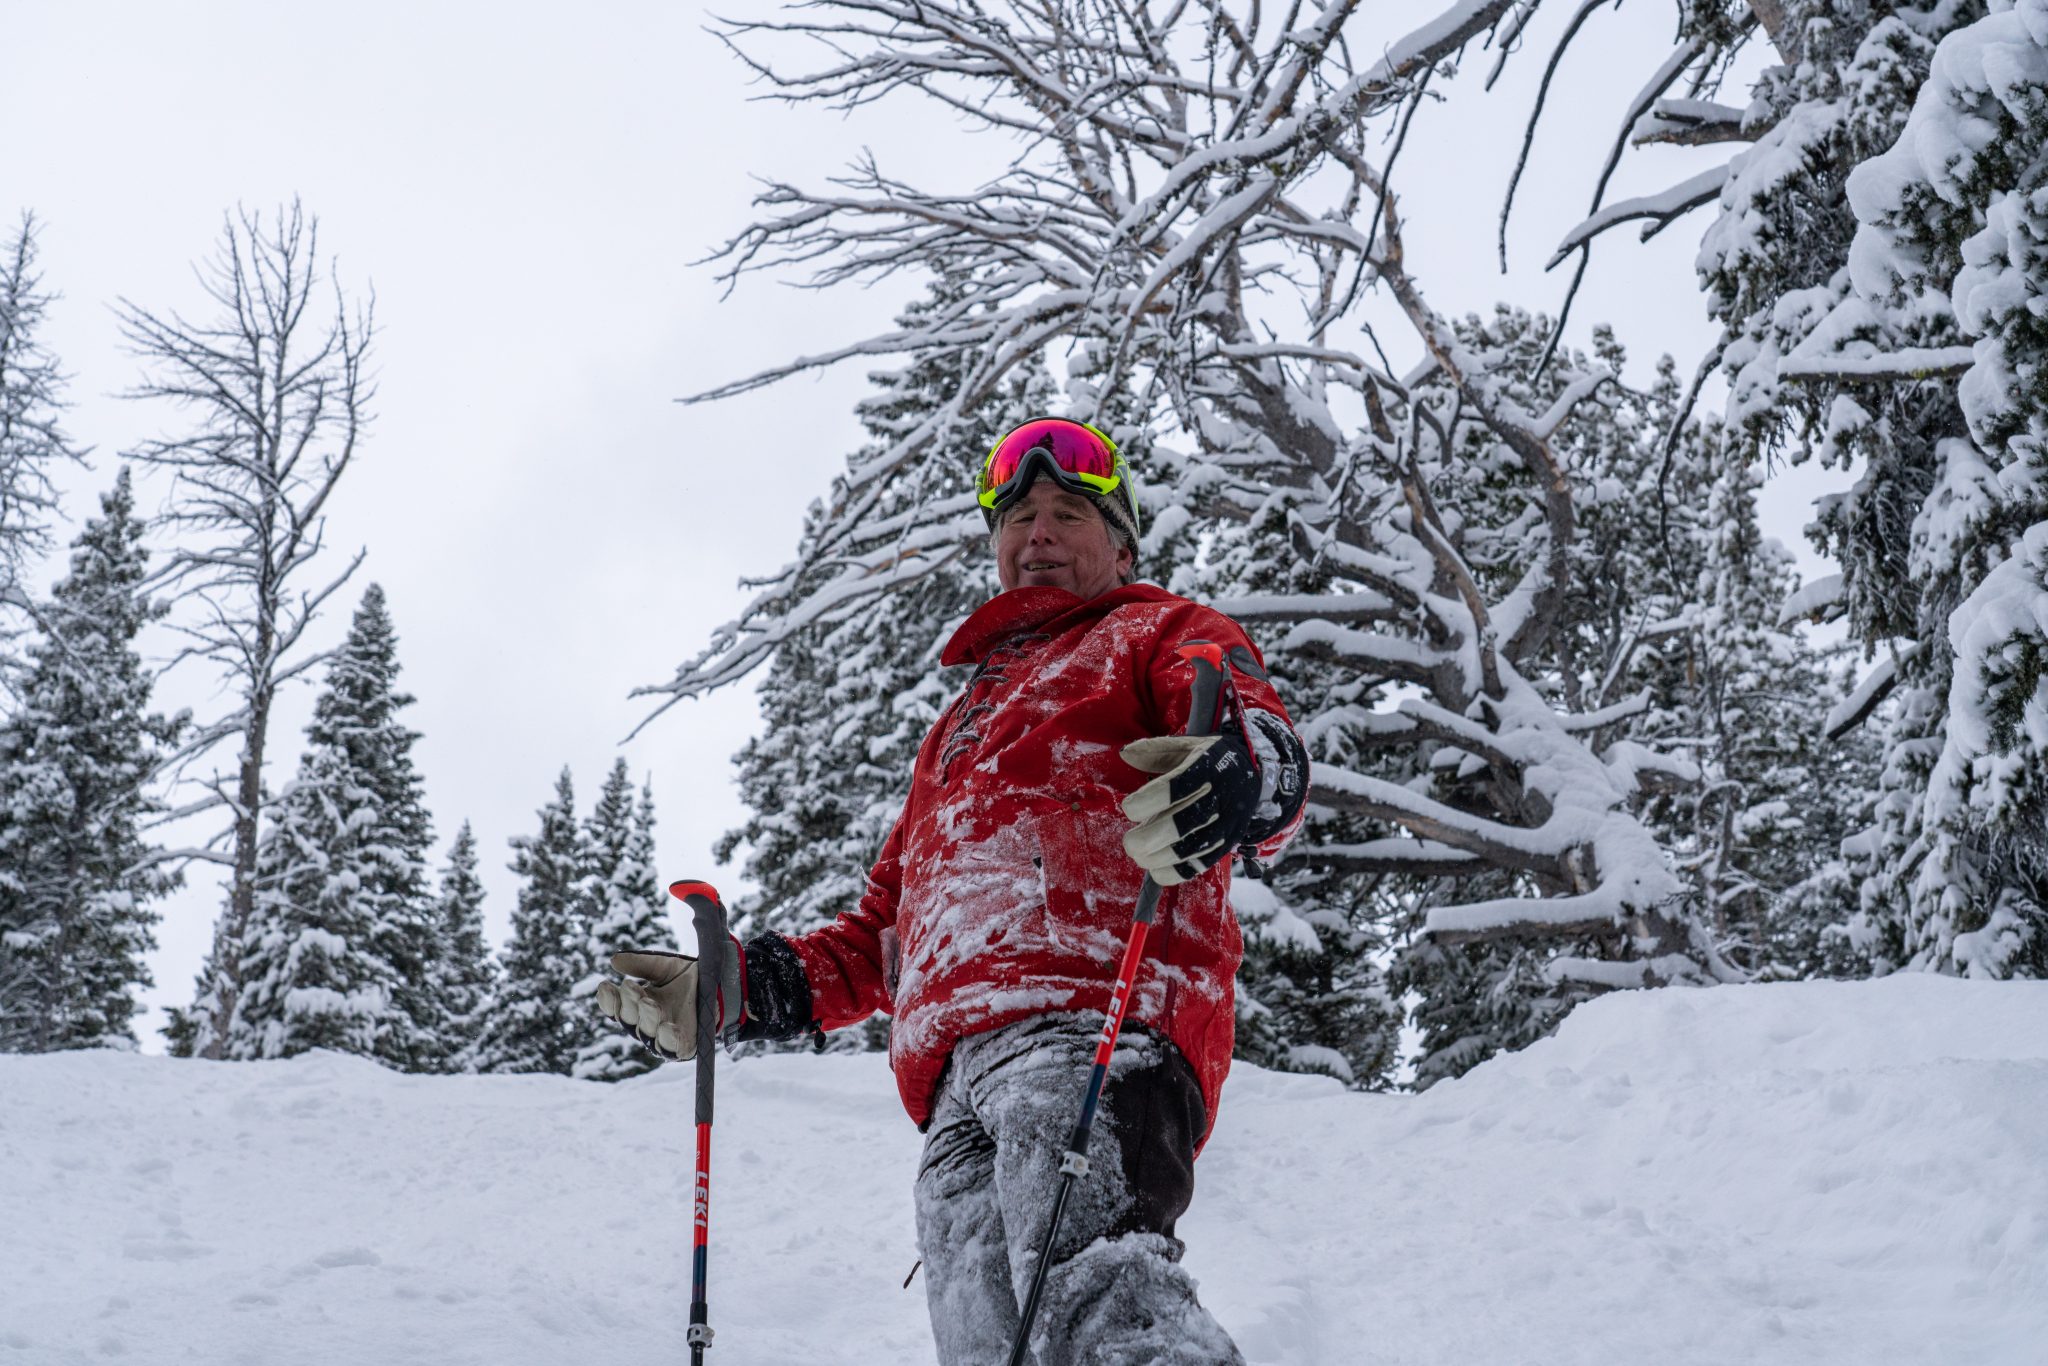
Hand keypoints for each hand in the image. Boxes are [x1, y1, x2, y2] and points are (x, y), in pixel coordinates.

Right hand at [594, 945, 743, 1060]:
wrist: (721, 984)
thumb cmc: (689, 978)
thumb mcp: (664, 967)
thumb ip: (641, 964)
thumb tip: (614, 960)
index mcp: (637, 1005)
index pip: (615, 1007)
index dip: (608, 999)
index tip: (605, 985)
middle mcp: (646, 1023)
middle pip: (629, 1020)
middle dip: (629, 1004)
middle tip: (631, 987)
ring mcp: (664, 1036)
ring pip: (648, 1033)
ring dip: (647, 1018)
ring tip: (649, 1003)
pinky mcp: (684, 1046)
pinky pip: (673, 1047)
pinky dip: (669, 1038)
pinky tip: (667, 1027)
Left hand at [1120, 732, 1259, 885]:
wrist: (1253, 773)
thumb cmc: (1211, 759)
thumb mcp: (1187, 745)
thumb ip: (1154, 750)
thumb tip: (1124, 754)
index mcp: (1205, 768)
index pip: (1171, 789)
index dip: (1144, 802)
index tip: (1129, 808)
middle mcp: (1219, 797)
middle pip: (1179, 825)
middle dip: (1146, 839)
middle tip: (1129, 842)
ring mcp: (1226, 823)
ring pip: (1189, 849)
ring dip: (1157, 858)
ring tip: (1139, 856)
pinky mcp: (1228, 843)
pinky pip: (1201, 865)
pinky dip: (1175, 872)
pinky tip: (1157, 869)